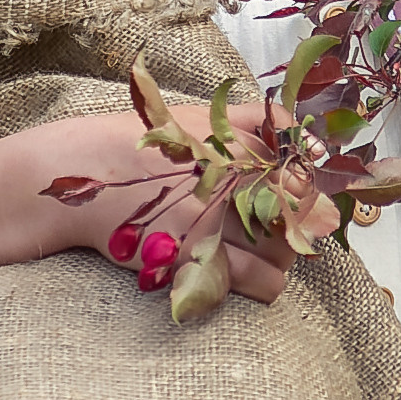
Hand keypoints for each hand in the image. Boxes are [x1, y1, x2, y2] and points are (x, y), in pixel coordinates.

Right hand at [83, 99, 310, 305]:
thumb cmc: (149, 141)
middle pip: (297, 218)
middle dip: (298, 225)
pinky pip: (256, 283)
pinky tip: (241, 270)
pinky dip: (260, 281)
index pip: (302, 176)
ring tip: (260, 250)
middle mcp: (231, 184)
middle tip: (278, 227)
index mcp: (238, 148)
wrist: (86, 171)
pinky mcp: (195, 257)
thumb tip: (314, 144)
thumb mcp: (205, 116)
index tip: (296, 199)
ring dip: (281, 256)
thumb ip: (262, 120)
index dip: (307, 192)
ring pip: (283, 255)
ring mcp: (214, 223)